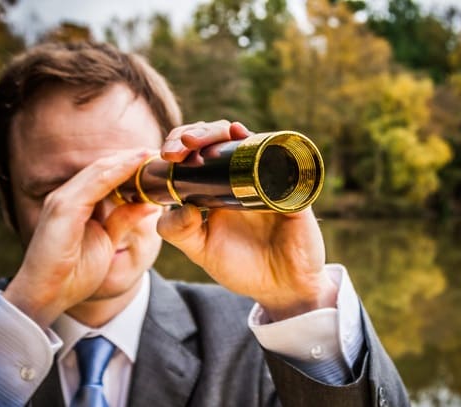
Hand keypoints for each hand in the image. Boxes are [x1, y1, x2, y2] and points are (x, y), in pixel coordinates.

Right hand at [3, 149, 154, 327]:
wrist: (46, 296)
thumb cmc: (72, 274)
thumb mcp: (106, 241)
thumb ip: (122, 219)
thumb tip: (148, 203)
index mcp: (75, 203)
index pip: (105, 175)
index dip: (130, 166)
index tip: (154, 162)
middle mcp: (67, 196)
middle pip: (103, 167)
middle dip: (131, 158)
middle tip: (157, 152)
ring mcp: (63, 200)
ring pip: (99, 169)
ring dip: (127, 159)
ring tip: (150, 153)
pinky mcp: (64, 208)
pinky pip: (95, 183)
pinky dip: (117, 171)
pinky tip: (136, 164)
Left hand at [157, 121, 336, 320]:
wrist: (282, 288)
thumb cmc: (243, 267)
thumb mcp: (202, 251)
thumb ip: (180, 232)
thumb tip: (179, 205)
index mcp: (218, 185)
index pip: (198, 149)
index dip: (181, 142)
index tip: (168, 155)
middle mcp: (243, 175)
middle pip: (220, 136)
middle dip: (198, 131)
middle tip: (183, 144)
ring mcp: (269, 178)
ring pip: (247, 138)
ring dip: (223, 131)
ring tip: (205, 140)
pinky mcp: (292, 188)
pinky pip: (283, 159)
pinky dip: (266, 143)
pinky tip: (245, 138)